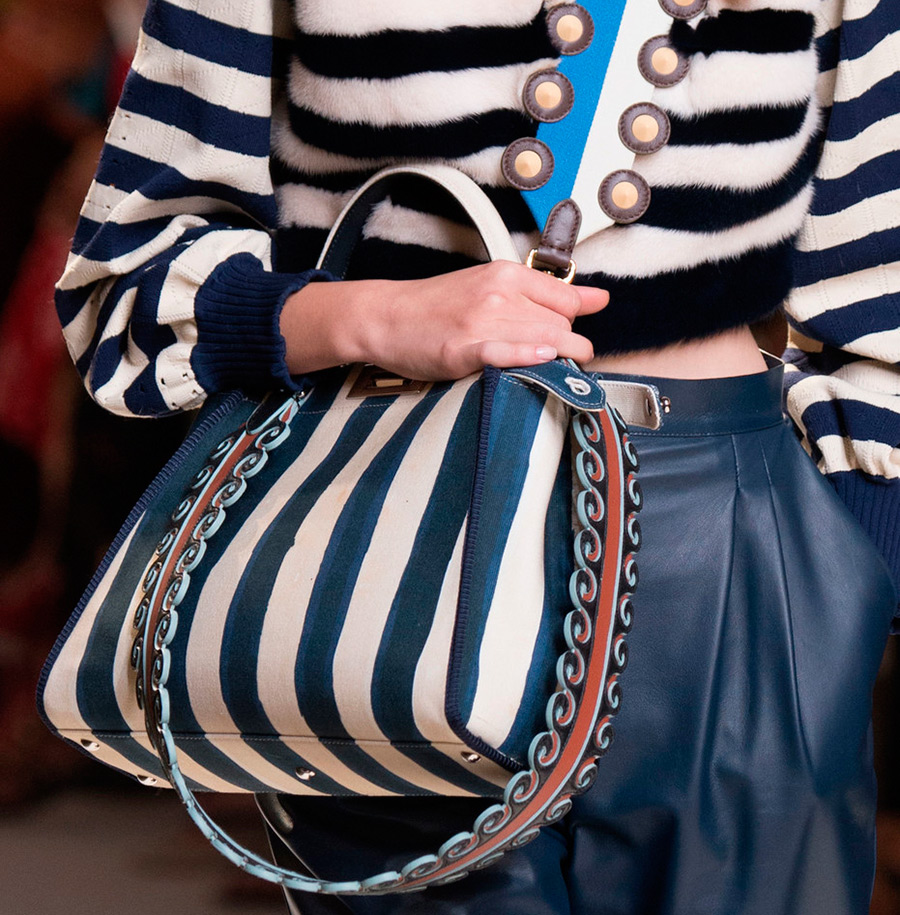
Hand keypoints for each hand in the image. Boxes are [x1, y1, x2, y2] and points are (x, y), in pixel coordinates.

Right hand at [280, 260, 607, 379]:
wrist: (386, 317)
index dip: (574, 325)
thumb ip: (546, 293)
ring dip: (557, 365)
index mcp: (508, 274)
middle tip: (553, 364)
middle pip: (563, 326)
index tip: (564, 340)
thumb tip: (601, 299)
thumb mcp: (494, 285)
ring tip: (547, 375)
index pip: (570, 301)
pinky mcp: (463, 349)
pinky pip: (507, 354)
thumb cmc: (439, 306)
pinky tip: (540, 363)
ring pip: (546, 342)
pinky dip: (527, 358)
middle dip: (568, 350)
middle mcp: (499, 294)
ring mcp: (481, 322)